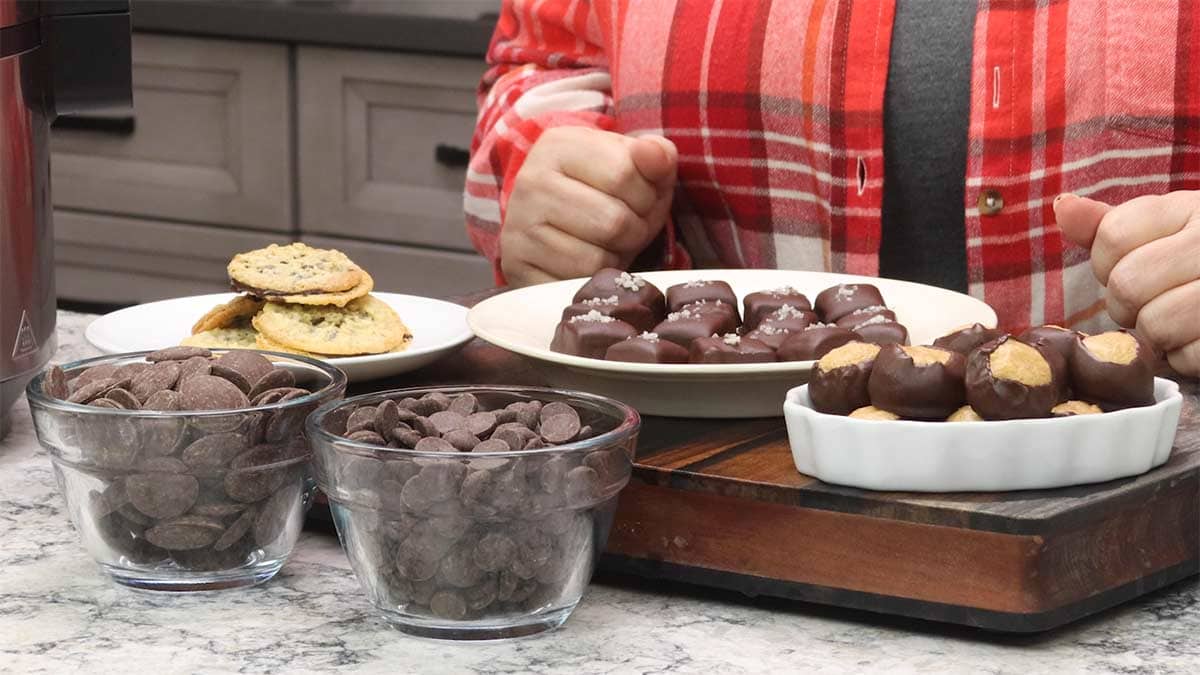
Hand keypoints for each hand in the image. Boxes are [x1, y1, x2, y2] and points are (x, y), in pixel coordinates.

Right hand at [500, 127, 676, 286]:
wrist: (552, 221)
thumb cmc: (603, 191)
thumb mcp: (635, 166)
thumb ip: (656, 155)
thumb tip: (656, 154)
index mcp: (559, 146)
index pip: (624, 174)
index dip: (647, 195)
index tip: (637, 198)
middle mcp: (531, 182)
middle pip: (614, 222)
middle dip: (635, 231)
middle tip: (626, 226)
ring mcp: (519, 228)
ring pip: (596, 260)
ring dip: (616, 258)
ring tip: (607, 244)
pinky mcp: (518, 268)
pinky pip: (575, 285)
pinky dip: (592, 280)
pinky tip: (586, 264)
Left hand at [1055, 191, 1199, 375]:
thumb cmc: (1196, 259)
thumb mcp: (1162, 228)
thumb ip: (1107, 224)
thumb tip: (1063, 207)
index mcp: (1192, 208)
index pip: (1111, 238)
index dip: (1105, 264)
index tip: (1130, 268)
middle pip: (1127, 285)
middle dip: (1126, 304)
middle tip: (1152, 301)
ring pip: (1154, 325)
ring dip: (1155, 334)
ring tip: (1177, 320)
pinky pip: (1186, 358)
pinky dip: (1185, 357)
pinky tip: (1198, 336)